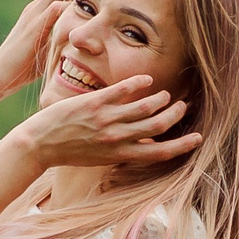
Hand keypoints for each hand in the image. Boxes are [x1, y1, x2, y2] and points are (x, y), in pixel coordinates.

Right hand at [0, 0, 80, 93]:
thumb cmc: (20, 69)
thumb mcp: (45, 50)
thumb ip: (58, 42)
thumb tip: (79, 47)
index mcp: (37, 12)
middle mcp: (35, 8)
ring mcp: (33, 14)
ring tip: (99, 3)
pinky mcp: (34, 26)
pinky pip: (56, 7)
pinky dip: (72, 8)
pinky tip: (87, 18)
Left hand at [3, 74, 201, 169]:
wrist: (39, 145)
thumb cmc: (69, 152)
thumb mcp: (100, 158)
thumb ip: (121, 150)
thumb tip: (142, 144)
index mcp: (119, 155)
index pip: (159, 153)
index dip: (182, 146)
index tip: (198, 138)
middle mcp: (116, 139)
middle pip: (159, 126)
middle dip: (176, 115)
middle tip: (182, 106)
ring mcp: (106, 120)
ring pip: (146, 106)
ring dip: (161, 98)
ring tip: (165, 94)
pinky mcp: (94, 103)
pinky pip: (124, 90)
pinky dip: (140, 83)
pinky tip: (147, 79)